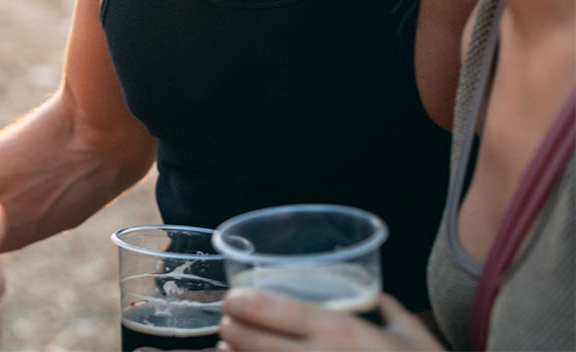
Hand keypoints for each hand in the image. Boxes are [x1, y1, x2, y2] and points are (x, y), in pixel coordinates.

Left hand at [219, 290, 443, 349]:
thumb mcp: (414, 337)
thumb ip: (391, 311)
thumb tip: (378, 295)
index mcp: (344, 332)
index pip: (279, 311)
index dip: (247, 304)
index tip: (233, 300)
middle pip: (256, 342)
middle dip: (232, 330)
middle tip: (226, 323)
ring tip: (227, 349)